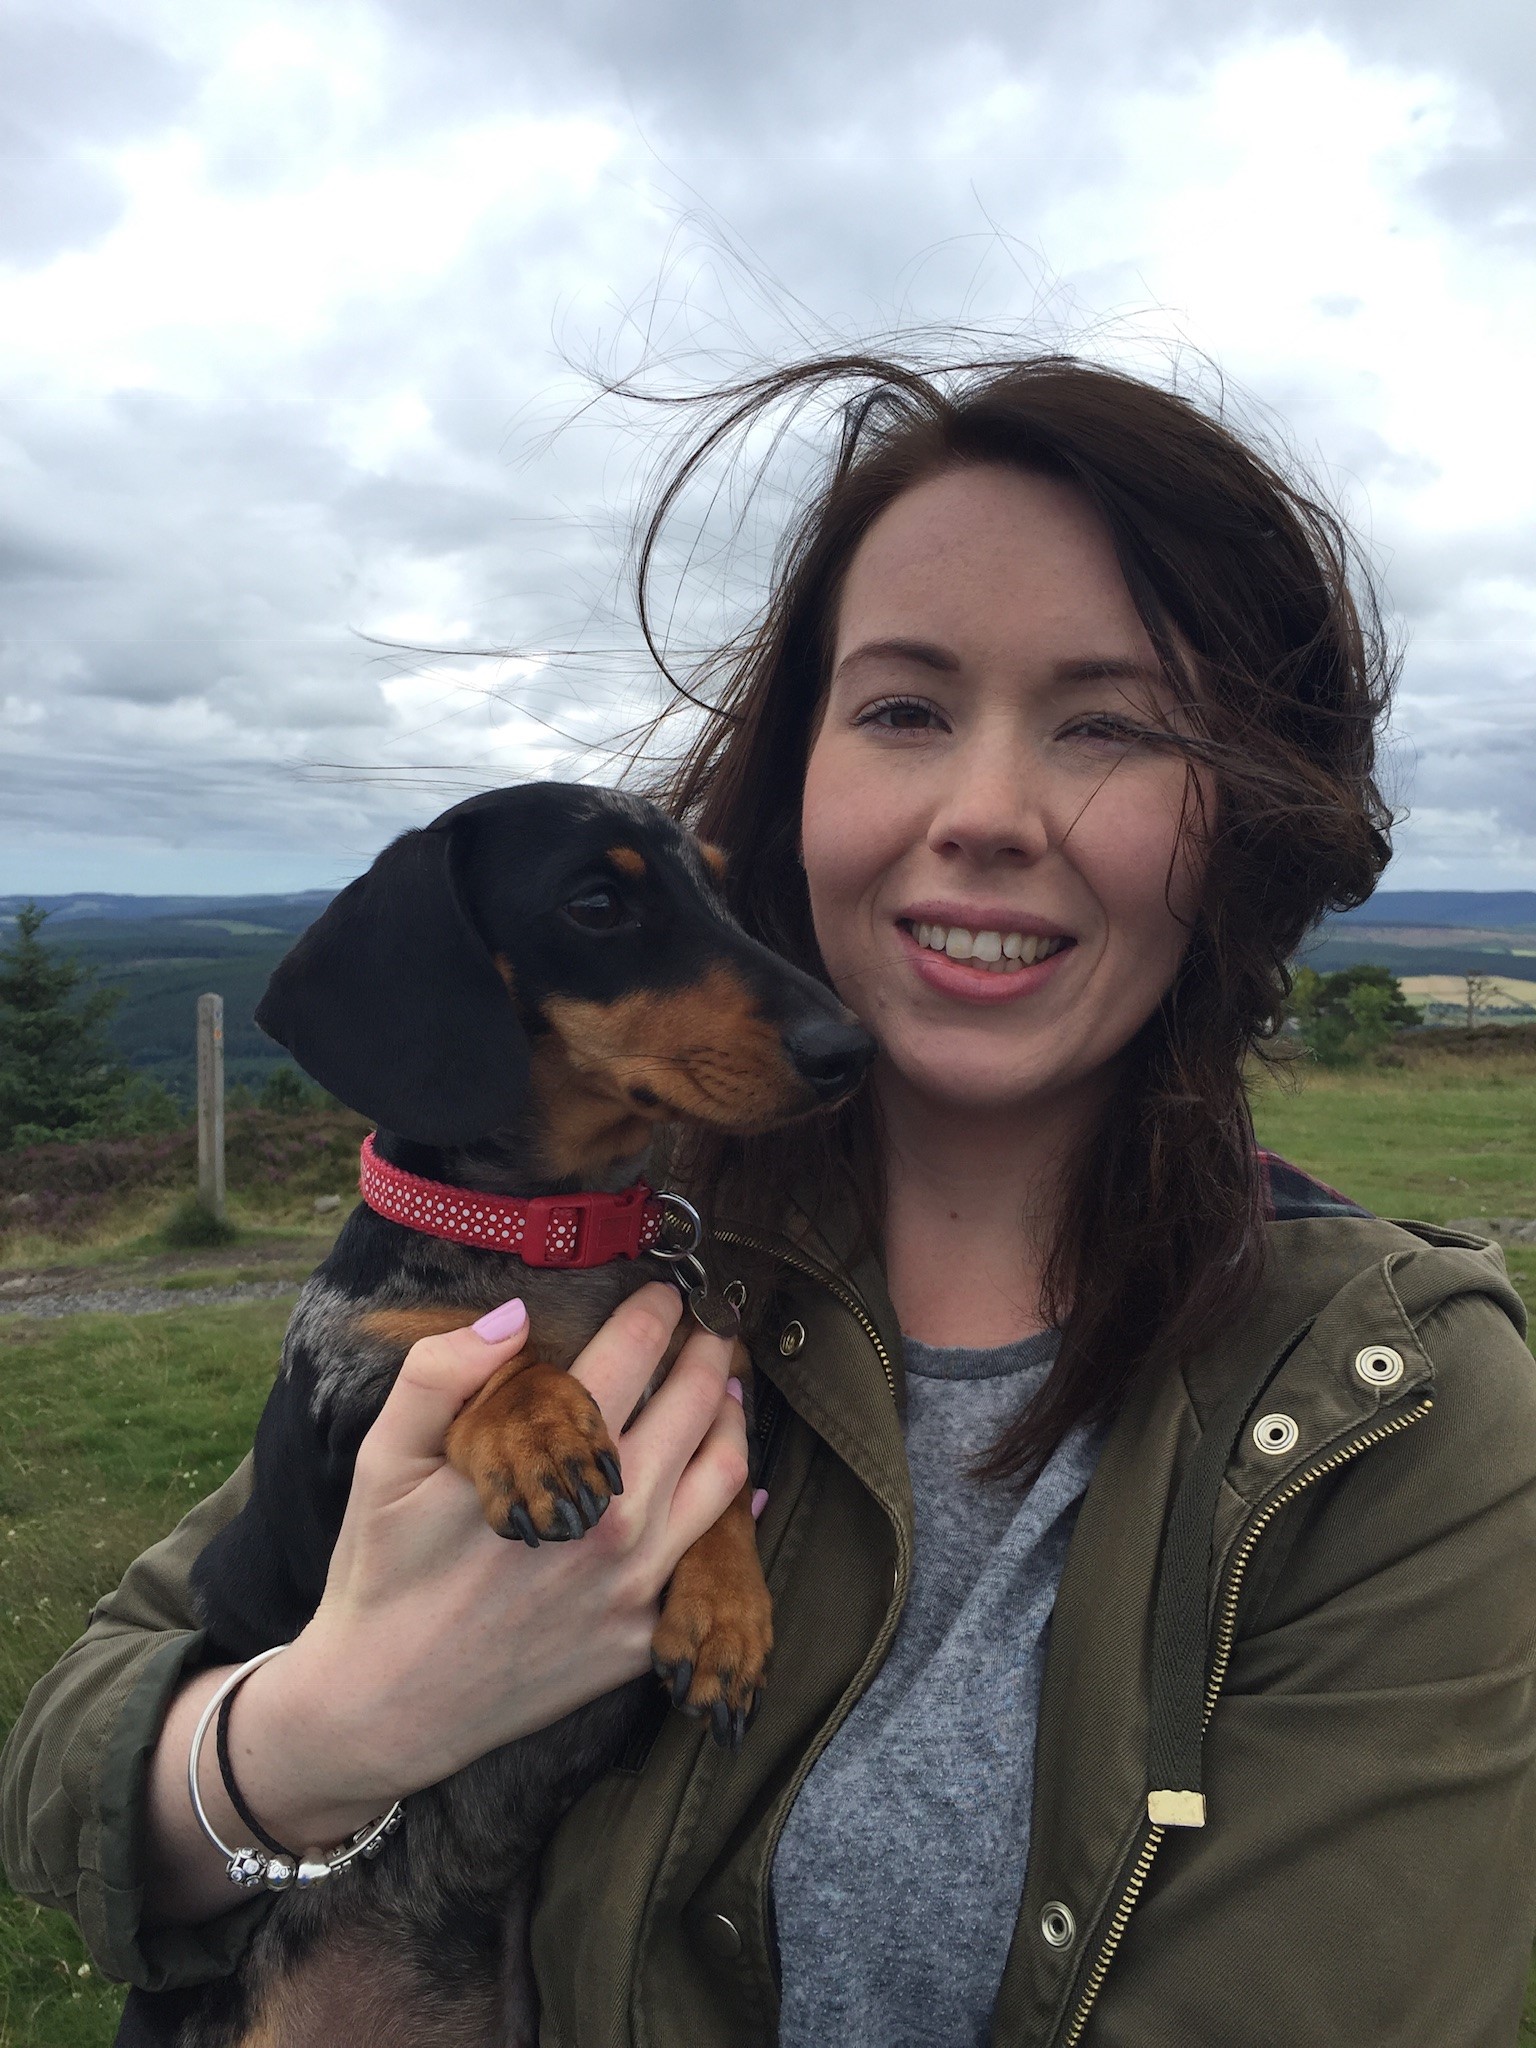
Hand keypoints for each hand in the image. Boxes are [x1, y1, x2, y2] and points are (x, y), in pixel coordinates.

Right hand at [145, 1284, 745, 1922]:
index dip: (655, 1311)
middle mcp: (614, 1517)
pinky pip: (713, 1559)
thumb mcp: (384, 1458)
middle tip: (711, 1330)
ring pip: (724, 1475)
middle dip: (710, 1353)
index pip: (632, 1355)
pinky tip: (740, 1487)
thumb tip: (513, 1314)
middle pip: (697, 1405)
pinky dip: (737, 1513)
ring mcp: (638, 1582)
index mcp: (553, 1460)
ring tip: (726, 1391)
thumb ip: (442, 1372)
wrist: (385, 1704)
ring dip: (733, 1420)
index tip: (663, 1291)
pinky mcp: (643, 1636)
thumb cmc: (384, 1570)